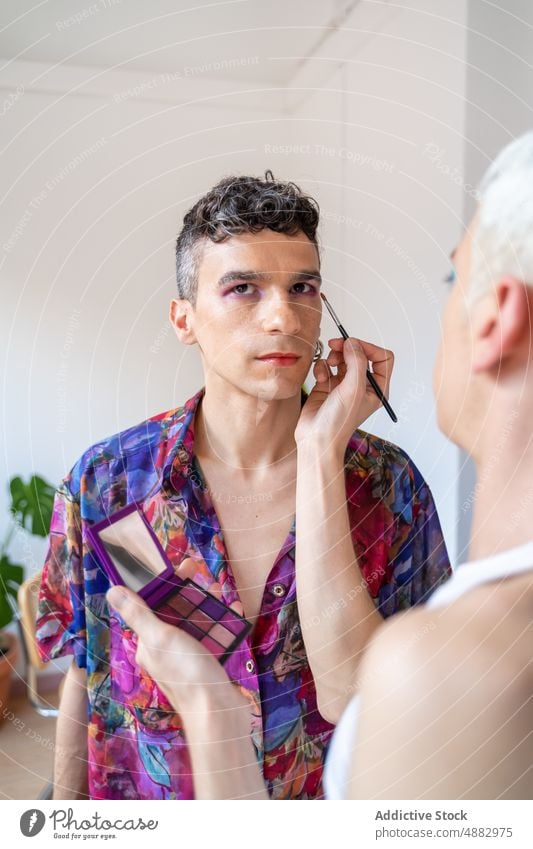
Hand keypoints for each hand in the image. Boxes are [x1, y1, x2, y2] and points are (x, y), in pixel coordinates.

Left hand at [106, 584, 247, 720]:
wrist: (219, 713)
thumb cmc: (187, 673)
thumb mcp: (161, 637)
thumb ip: (139, 614)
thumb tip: (112, 590)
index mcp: (148, 644)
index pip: (151, 606)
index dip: (164, 584)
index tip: (182, 567)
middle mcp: (164, 650)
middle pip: (173, 612)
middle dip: (188, 591)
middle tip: (202, 573)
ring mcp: (187, 658)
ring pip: (195, 623)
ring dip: (207, 605)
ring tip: (220, 592)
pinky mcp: (207, 665)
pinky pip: (213, 637)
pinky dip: (222, 623)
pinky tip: (234, 612)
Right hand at [295, 336, 393, 452]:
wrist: (315, 438)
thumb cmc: (338, 423)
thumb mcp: (354, 390)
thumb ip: (357, 362)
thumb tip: (353, 343)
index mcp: (377, 389)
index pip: (382, 358)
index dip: (369, 348)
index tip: (354, 345)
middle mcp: (362, 386)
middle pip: (360, 355)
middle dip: (348, 349)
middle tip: (336, 346)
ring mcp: (345, 385)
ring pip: (343, 358)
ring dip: (334, 357)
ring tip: (328, 364)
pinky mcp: (328, 386)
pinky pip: (327, 366)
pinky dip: (322, 367)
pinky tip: (320, 378)